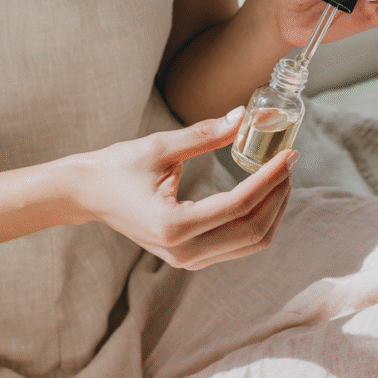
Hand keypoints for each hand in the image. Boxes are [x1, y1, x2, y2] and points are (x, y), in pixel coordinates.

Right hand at [73, 108, 295, 269]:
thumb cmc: (118, 167)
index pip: (239, 205)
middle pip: (253, 230)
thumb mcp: (159, 146)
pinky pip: (238, 244)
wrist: (89, 194)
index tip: (289, 155)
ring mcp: (188, 260)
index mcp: (173, 226)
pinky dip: (258, 218)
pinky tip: (263, 191)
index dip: (270, 179)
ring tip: (279, 174)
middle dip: (278, 195)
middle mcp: (183, 252)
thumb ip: (204, 134)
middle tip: (288, 162)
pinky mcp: (191, 257)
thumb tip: (242, 116)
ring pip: (251, 242)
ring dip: (273, 209)